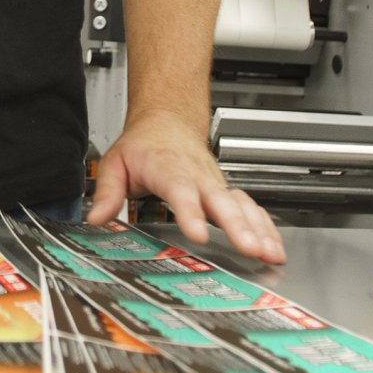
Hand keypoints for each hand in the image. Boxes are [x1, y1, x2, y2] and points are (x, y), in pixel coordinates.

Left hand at [87, 112, 284, 266]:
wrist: (168, 118)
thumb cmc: (145, 143)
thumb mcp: (116, 162)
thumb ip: (107, 191)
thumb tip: (97, 217)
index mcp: (169, 170)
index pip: (181, 192)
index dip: (191, 212)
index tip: (197, 232)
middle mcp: (199, 178)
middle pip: (221, 202)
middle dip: (237, 226)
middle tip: (250, 248)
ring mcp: (216, 185)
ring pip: (242, 206)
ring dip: (259, 230)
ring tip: (272, 254)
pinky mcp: (227, 192)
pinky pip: (251, 209)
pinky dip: (266, 227)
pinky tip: (275, 246)